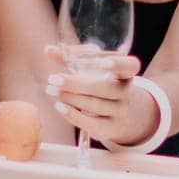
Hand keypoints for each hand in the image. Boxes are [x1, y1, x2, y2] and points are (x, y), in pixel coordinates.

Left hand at [41, 45, 158, 147]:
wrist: (116, 113)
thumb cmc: (99, 82)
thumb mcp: (90, 68)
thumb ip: (71, 57)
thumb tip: (49, 50)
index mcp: (126, 71)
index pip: (130, 66)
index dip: (118, 64)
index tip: (103, 63)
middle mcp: (126, 91)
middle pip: (105, 88)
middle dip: (77, 84)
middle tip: (53, 79)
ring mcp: (121, 111)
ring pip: (96, 105)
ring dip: (70, 98)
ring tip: (51, 90)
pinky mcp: (110, 128)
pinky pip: (92, 123)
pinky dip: (73, 115)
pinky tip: (59, 106)